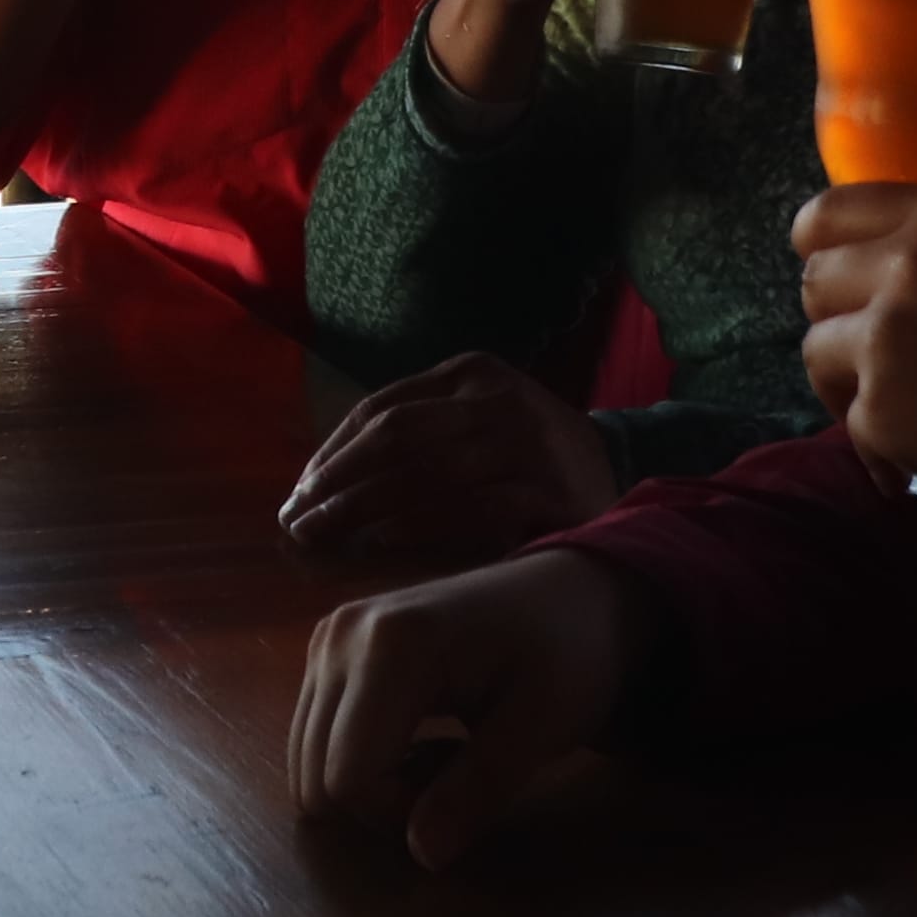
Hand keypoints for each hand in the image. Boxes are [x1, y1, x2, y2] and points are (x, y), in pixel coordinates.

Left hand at [279, 352, 623, 565]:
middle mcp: (498, 398)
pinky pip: (470, 509)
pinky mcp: (550, 490)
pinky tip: (383, 544)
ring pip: (426, 474)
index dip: (332, 453)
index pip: (382, 408)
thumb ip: (417, 434)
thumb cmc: (526, 456)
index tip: (299, 494)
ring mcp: (528, 442)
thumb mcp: (475, 420)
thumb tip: (323, 480)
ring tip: (324, 538)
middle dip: (338, 483)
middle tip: (296, 523)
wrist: (619, 474)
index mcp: (471, 372)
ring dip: (364, 509)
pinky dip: (420, 526)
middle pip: (396, 438)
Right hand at [286, 550, 644, 870]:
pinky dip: (357, 759)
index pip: (348, 778)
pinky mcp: (326, 649)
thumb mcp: (542, 727)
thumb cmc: (569, 653)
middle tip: (451, 780)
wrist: (568, 592)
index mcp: (391, 647)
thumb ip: (478, 790)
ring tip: (437, 757)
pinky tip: (413, 739)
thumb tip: (422, 855)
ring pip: (307, 763)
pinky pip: (315, 737)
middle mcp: (340, 636)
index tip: (461, 797)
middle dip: (380, 804)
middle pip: (316, 776)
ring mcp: (326, 638)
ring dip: (368, 784)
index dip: (399, 815)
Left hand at [792, 192, 916, 498]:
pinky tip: (910, 468)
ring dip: (846, 379)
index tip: (839, 264)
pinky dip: (875, 447)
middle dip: (837, 314)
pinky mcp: (883, 411)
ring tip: (890, 404)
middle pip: (815, 280)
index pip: (834, 210)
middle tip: (873, 342)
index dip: (823, 240)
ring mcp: (887, 339)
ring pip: (816, 351)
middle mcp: (908, 265)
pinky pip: (850, 423)